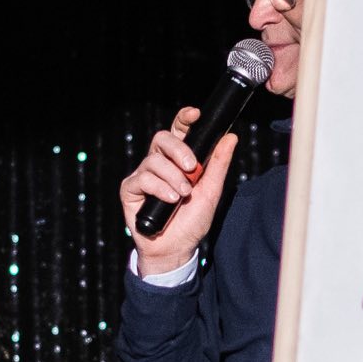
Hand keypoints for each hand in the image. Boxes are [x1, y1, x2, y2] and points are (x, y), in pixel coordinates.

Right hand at [119, 105, 238, 275]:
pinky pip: (143, 179)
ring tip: (183, 195)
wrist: (177, 247)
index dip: (184, 118)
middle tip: (192, 168)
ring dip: (173, 177)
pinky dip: (160, 188)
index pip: (178, 131)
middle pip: (163, 138)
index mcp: (178, 159)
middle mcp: (159, 163)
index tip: (195, 114)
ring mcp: (143, 175)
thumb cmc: (193, 220)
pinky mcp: (131, 189)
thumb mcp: (211, 191)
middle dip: (179, 149)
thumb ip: (218, 164)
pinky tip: (170, 200)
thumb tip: (231, 136)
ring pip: (154, 160)